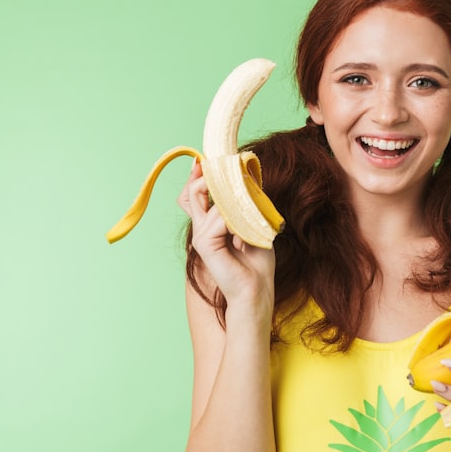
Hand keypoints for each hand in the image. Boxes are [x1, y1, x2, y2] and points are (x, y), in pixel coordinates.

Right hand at [177, 159, 274, 311]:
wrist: (256, 290)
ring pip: (211, 201)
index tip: (206, 161)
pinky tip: (244, 235)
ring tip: (250, 220)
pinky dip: (236, 221)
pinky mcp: (204, 244)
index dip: (199, 176)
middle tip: (227, 173)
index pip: (194, 194)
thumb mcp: (254, 224)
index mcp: (211, 223)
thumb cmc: (257, 261)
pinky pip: (219, 218)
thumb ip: (247, 203)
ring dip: (236, 203)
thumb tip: (247, 176)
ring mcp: (201, 235)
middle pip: (193, 192)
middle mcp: (201, 227)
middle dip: (208, 178)